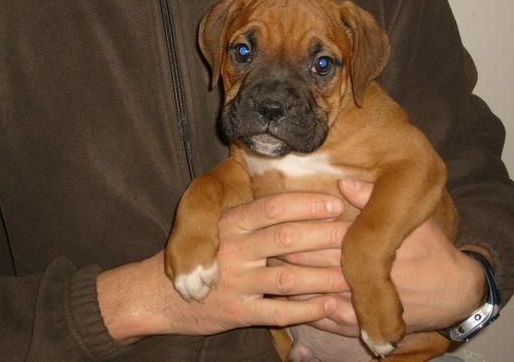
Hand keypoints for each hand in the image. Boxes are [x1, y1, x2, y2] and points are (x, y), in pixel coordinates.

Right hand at [96, 192, 350, 342]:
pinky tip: (329, 305)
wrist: (157, 294)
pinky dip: (306, 310)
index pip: (272, 208)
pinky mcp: (237, 312)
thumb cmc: (199, 253)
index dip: (305, 204)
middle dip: (325, 236)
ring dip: (324, 277)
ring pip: (288, 279)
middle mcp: (233, 250)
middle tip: (356, 236)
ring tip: (353, 275)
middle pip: (286, 240)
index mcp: (230, 224)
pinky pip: (277, 312)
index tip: (336, 202)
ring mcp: (235, 283)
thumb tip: (299, 202)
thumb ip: (251, 216)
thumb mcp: (217, 226)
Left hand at [282, 179, 485, 335]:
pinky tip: (289, 298)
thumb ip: (375, 201)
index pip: (320, 236)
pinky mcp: (360, 325)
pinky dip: (304, 309)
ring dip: (288, 282)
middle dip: (283, 252)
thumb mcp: (412, 221)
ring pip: (311, 294)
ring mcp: (357, 305)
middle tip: (261, 241)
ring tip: (265, 268)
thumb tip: (344, 182)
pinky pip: (323, 319)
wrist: (455, 295)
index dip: (295, 227)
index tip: (273, 219)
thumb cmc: (434, 253)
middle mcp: (358, 278)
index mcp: (367, 249)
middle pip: (309, 264)